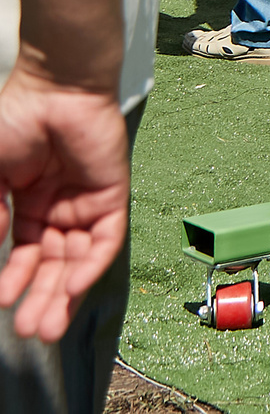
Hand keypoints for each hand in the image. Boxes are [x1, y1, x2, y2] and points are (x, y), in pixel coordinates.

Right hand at [0, 71, 127, 341]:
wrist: (55, 85)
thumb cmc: (16, 118)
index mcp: (28, 201)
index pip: (24, 252)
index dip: (14, 279)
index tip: (2, 303)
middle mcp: (58, 206)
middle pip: (52, 263)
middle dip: (40, 298)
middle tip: (30, 331)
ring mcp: (86, 201)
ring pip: (78, 259)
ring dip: (64, 293)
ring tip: (47, 325)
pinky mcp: (113, 194)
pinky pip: (105, 239)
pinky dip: (90, 266)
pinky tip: (72, 289)